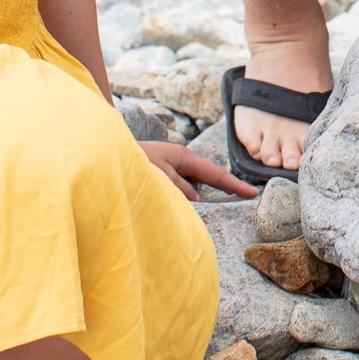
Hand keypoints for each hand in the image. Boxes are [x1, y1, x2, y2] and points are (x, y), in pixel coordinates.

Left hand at [142, 141, 256, 202]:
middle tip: (242, 200)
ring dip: (193, 198)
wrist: (104, 152)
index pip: (215, 174)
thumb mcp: (159, 176)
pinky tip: (173, 205)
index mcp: (184, 157)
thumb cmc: (131, 161)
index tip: (254, 193)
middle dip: (221, 190)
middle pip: (206, 179)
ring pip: (190, 185)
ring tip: (189, 207)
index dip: (235, 186)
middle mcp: (180, 160)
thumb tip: (198, 199)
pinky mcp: (161, 173)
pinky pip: (178, 188)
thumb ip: (180, 188)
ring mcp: (171, 166)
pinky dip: (180, 197)